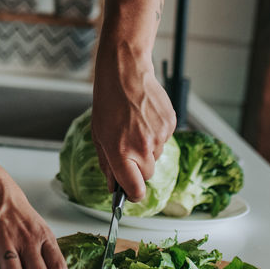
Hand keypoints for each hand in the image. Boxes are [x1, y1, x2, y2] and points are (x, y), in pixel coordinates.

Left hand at [90, 33, 175, 200]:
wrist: (126, 73)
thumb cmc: (108, 102)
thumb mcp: (99, 135)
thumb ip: (107, 164)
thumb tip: (113, 187)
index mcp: (120, 152)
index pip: (135, 190)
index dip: (132, 195)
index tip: (129, 192)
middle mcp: (142, 148)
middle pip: (147, 175)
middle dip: (138, 167)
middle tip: (128, 147)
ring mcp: (159, 137)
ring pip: (157, 156)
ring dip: (147, 148)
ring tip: (135, 126)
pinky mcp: (170, 125)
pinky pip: (164, 140)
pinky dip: (156, 134)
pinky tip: (144, 118)